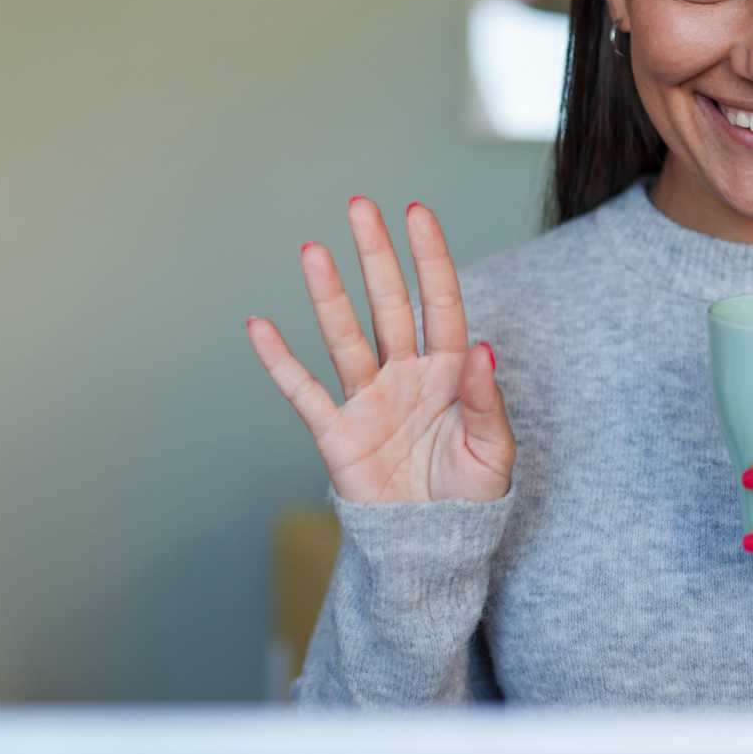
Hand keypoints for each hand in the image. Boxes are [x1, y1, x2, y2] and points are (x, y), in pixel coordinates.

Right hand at [245, 197, 515, 502]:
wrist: (433, 546)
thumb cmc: (470, 497)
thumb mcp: (493, 452)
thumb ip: (486, 402)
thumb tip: (483, 349)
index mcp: (449, 374)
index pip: (440, 304)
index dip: (430, 259)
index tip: (417, 213)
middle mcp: (406, 375)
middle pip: (389, 305)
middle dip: (375, 257)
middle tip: (360, 207)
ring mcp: (368, 400)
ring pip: (345, 337)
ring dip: (329, 295)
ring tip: (313, 250)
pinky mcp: (337, 434)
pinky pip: (304, 391)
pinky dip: (280, 361)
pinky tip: (259, 326)